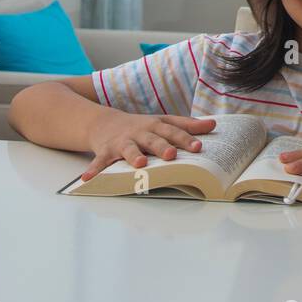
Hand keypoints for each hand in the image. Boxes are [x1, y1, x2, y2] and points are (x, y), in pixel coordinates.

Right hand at [81, 113, 217, 180]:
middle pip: (153, 139)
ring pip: (128, 148)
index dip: (186, 139)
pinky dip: (93, 170)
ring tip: (140, 164)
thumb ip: (188, 125)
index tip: (198, 147)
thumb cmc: (141, 127)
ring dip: (134, 155)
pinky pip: (99, 161)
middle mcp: (139, 132)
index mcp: (156, 126)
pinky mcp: (105, 151)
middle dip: (162, 146)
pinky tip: (88, 180)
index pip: (173, 131)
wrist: (103, 122)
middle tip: (171, 155)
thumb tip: (214, 124)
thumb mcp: (164, 122)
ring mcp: (121, 142)